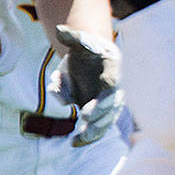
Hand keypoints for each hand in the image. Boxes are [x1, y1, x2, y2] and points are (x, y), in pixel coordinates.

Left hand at [55, 25, 122, 147]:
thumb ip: (71, 36)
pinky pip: (97, 127)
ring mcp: (106, 101)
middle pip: (111, 102)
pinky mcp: (97, 111)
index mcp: (112, 67)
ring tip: (79, 139)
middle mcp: (113, 87)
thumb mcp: (78, 41)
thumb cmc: (85, 49)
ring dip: (94, 130)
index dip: (109, 85)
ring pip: (105, 119)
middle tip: (85, 116)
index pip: (113, 78)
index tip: (104, 89)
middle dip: (100, 110)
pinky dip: (87, 137)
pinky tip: (76, 143)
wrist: (91, 60)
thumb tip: (61, 31)